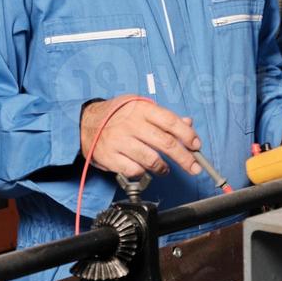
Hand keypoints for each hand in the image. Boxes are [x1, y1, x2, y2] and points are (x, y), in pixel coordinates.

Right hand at [81, 96, 201, 178]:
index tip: (196, 146)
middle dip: (185, 158)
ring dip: (163, 168)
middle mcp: (131, 124)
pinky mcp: (110, 156)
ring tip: (165, 168)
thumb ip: (164, 117)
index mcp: (141, 109)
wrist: (85, 122)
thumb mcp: (140, 108)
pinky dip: (143, 172)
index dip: (187, 135)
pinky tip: (143, 168)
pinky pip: (134, 170)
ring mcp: (120, 141)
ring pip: (152, 160)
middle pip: (166, 143)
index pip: (171, 122)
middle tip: (194, 167)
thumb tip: (188, 124)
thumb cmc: (117, 114)